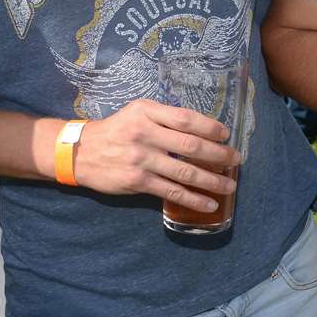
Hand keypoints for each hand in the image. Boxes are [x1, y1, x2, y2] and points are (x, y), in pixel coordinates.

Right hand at [71, 98, 240, 213]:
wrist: (80, 152)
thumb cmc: (115, 130)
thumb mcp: (137, 112)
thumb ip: (164, 117)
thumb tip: (201, 129)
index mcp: (147, 112)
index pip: (186, 119)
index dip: (210, 127)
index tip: (226, 135)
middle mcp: (145, 133)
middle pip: (190, 146)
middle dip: (218, 155)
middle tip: (236, 160)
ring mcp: (141, 159)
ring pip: (184, 172)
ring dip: (212, 180)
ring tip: (229, 185)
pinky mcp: (137, 181)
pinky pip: (171, 192)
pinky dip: (193, 199)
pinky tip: (208, 204)